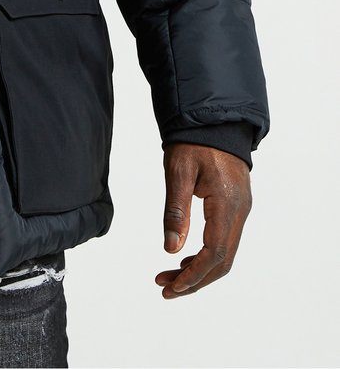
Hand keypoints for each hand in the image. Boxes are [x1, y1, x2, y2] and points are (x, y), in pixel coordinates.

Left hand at [155, 142, 251, 298]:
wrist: (214, 120)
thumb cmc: (193, 141)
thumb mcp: (178, 172)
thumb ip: (176, 211)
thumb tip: (170, 249)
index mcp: (226, 204)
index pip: (214, 253)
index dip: (194, 275)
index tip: (171, 286)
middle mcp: (239, 211)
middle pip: (222, 260)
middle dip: (195, 279)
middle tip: (165, 287)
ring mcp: (241, 209)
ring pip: (225, 252)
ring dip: (199, 269)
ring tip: (170, 276)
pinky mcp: (236, 206)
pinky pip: (225, 239)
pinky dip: (206, 255)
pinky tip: (185, 258)